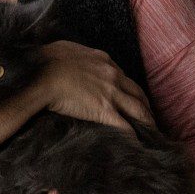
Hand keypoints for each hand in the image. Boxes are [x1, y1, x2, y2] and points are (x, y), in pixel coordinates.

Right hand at [35, 41, 154, 132]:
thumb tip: (72, 57)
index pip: (124, 77)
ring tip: (151, 131)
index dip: (129, 89)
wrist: (43, 75)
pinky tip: (138, 144)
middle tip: (149, 116)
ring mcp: (111, 93)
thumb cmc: (48, 61)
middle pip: (137, 93)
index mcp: (104, 61)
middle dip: (145, 105)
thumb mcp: (66, 49)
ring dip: (147, 121)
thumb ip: (76, 55)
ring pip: (138, 109)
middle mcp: (113, 76)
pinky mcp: (105, 111)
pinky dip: (134, 135)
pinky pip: (125, 126)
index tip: (131, 97)